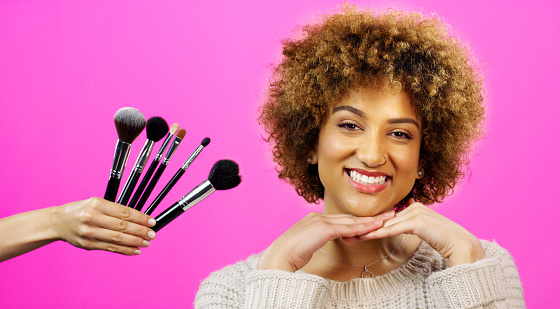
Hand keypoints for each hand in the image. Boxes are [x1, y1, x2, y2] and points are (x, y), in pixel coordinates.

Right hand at [54, 197, 155, 254]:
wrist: (58, 222)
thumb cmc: (81, 210)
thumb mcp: (96, 203)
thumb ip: (114, 210)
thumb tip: (138, 219)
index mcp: (96, 204)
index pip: (124, 212)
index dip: (140, 218)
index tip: (151, 221)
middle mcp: (92, 218)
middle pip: (122, 226)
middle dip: (140, 231)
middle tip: (152, 234)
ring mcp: (89, 232)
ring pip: (117, 239)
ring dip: (135, 242)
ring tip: (146, 243)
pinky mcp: (88, 245)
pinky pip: (110, 248)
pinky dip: (125, 250)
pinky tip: (135, 250)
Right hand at [257, 210, 393, 271]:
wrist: (279, 257)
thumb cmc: (288, 256)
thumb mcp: (304, 245)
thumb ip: (313, 241)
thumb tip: (317, 243)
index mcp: (312, 220)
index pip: (340, 220)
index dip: (356, 220)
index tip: (370, 219)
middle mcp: (317, 217)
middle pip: (348, 217)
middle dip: (368, 216)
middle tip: (386, 214)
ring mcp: (321, 221)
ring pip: (351, 221)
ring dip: (371, 220)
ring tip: (388, 218)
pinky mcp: (324, 229)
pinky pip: (349, 228)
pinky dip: (364, 227)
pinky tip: (376, 226)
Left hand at [360, 199, 485, 265]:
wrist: (460, 244)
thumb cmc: (444, 239)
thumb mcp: (425, 229)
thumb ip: (412, 225)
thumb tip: (400, 224)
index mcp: (415, 207)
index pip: (388, 217)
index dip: (372, 223)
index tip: (356, 228)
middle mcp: (414, 207)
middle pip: (384, 219)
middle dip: (365, 226)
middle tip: (347, 231)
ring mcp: (415, 213)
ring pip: (386, 224)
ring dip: (367, 231)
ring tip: (351, 235)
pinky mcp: (417, 222)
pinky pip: (393, 229)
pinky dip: (378, 233)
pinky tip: (366, 236)